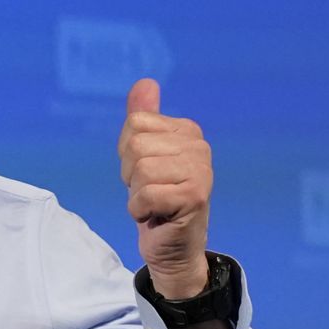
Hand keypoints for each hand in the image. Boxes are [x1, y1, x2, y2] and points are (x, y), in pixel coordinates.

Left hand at [118, 79, 212, 298]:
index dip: (127, 153)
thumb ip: (144, 117)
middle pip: (135, 145)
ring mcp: (201, 170)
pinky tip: (157, 216)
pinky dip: (140, 210)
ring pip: (140, 170)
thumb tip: (145, 82)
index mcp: (187, 130)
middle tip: (149, 191)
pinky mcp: (196, 196)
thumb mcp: (143, 155)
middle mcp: (199, 146)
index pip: (135, 124)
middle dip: (131, 174)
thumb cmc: (156, 199)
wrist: (173, 246)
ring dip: (136, 194)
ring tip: (154, 204)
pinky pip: (145, 195)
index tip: (145, 173)